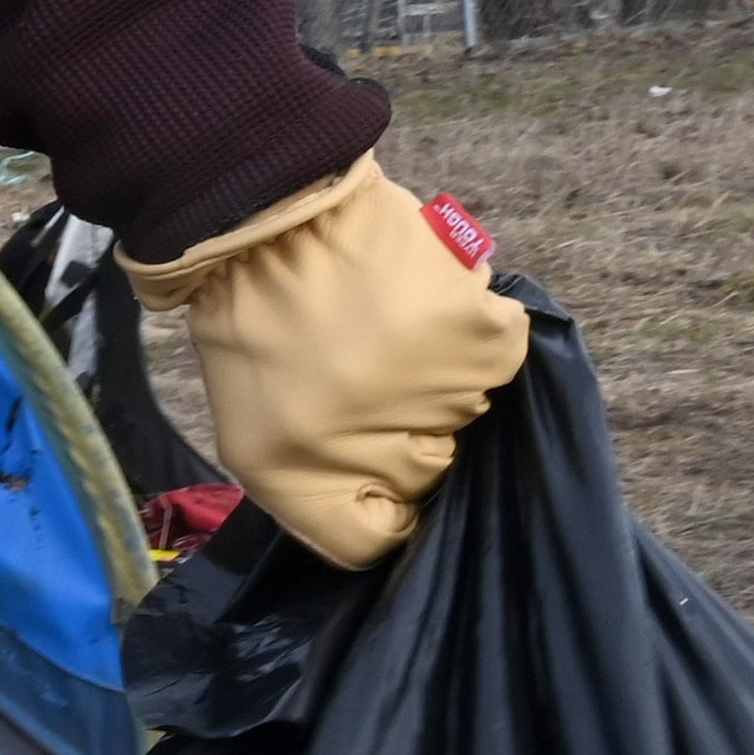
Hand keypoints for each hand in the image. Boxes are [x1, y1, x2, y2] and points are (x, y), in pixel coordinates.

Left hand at [128, 162, 528, 568]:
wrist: (266, 213)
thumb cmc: (255, 322)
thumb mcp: (251, 432)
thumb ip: (321, 493)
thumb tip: (403, 522)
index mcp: (296, 479)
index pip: (370, 541)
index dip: (382, 510)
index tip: (370, 463)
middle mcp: (366, 451)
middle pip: (430, 476)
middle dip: (408, 431)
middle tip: (364, 367)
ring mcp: (428, 394)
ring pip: (470, 412)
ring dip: (442, 376)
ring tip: (386, 328)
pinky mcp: (475, 334)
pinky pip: (501, 350)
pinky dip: (472, 323)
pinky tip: (420, 297)